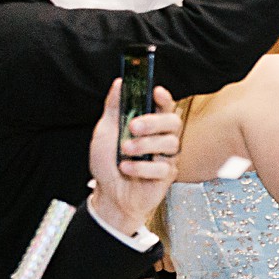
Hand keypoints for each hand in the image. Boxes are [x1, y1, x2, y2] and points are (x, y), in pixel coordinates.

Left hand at [90, 79, 179, 238]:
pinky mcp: (166, 175)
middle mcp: (160, 139)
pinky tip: (127, 169)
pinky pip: (162, 167)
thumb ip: (113, 107)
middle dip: (154, 122)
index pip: (164, 107)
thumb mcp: (105, 131)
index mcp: (149, 126)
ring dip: (144, 146)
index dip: (164, 98)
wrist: (108, 195)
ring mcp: (166, 157)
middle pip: (173, 122)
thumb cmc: (108, 163)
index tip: (156, 92)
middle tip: (133, 127)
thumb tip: (119, 83)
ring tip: (125, 151)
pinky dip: (140, 167)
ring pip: (170, 144)